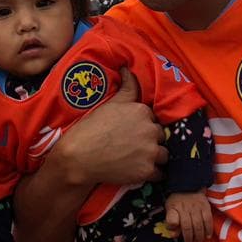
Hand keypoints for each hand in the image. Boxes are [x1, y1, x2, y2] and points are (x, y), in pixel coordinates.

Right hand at [54, 69, 166, 186]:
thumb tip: (128, 68)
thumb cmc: (91, 129)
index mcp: (143, 111)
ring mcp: (150, 152)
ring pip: (163, 155)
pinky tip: (139, 170)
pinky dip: (152, 173)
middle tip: (132, 146)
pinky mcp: (147, 171)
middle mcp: (150, 130)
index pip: (153, 119)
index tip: (131, 132)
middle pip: (160, 136)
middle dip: (150, 141)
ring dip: (154, 157)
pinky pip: (159, 173)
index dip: (143, 126)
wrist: (78, 156)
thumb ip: (127, 87)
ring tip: (138, 159)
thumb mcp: (111, 103)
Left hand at [165, 191, 212, 241]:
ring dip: (199, 236)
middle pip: (188, 226)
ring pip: (198, 224)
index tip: (177, 236)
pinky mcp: (206, 206)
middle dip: (189, 237)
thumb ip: (171, 221)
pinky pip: (208, 220)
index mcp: (174, 208)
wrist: (188, 185)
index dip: (175, 231)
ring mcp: (197, 207)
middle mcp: (185, 208)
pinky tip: (208, 235)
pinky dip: (208, 229)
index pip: (173, 221)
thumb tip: (174, 234)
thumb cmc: (177, 200)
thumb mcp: (169, 208)